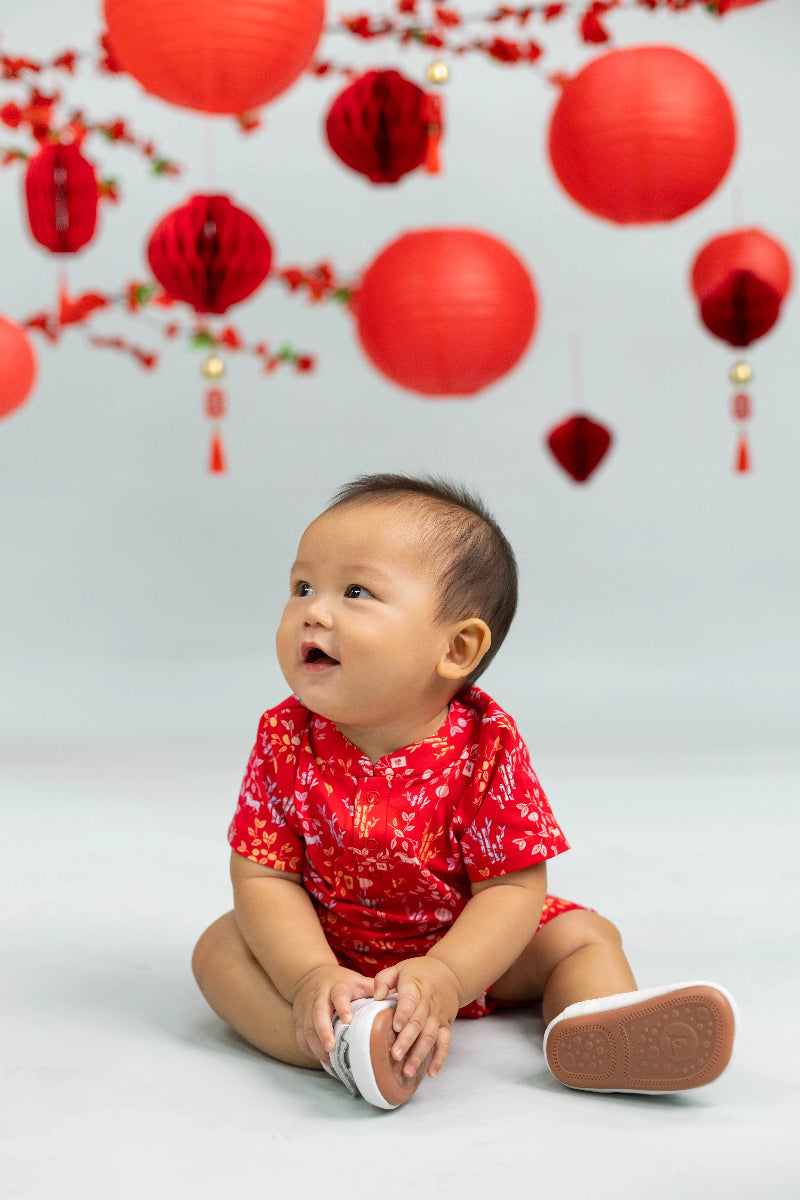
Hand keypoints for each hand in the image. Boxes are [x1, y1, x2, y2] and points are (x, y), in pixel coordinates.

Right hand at [291, 965, 374, 1062]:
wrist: (311, 976)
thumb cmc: (342, 983)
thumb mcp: (359, 981)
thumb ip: (375, 990)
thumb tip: (400, 999)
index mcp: (337, 986)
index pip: (338, 994)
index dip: (342, 1006)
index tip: (348, 1020)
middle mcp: (319, 996)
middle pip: (318, 1013)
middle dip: (324, 1031)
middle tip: (332, 1048)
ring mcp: (307, 1008)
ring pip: (307, 1027)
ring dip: (316, 1044)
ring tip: (329, 1060)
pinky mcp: (299, 1019)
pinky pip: (300, 1036)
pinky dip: (309, 1049)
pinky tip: (320, 1058)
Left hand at [373, 956, 460, 1079]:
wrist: (449, 972)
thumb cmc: (418, 972)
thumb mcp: (400, 968)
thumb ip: (384, 980)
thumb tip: (376, 998)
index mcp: (415, 986)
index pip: (410, 1000)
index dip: (404, 1013)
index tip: (395, 1027)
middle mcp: (428, 1002)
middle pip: (419, 1023)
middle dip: (407, 1040)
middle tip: (395, 1056)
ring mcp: (438, 1016)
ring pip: (430, 1036)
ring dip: (420, 1054)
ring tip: (408, 1071)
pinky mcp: (446, 1025)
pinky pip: (445, 1043)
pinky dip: (440, 1058)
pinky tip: (431, 1073)